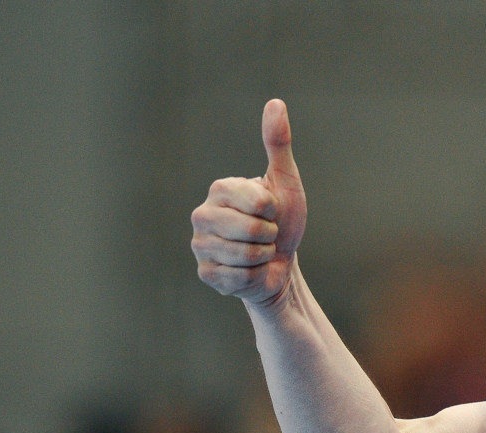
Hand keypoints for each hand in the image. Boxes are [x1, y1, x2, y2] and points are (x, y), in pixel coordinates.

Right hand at [191, 99, 307, 305]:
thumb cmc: (282, 221)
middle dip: (270, 236)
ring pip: (246, 255)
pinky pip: (239, 277)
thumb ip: (277, 144)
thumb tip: (276, 102)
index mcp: (220, 189)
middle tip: (266, 235)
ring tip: (258, 252)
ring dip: (263, 257)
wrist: (279, 264)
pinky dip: (254, 276)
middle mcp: (202, 214)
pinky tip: (248, 270)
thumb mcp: (285, 182)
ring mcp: (200, 245)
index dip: (274, 211)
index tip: (270, 212)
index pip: (259, 202)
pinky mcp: (205, 273)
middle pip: (252, 230)